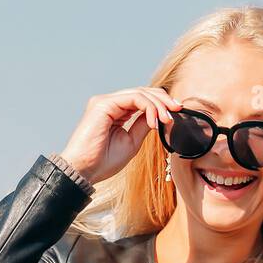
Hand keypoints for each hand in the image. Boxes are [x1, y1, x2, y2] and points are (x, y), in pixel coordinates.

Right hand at [59, 88, 181, 185]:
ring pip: (140, 93)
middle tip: (178, 109)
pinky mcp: (103, 104)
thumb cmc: (103, 161)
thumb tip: (159, 115)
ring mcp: (105, 101)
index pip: (142, 100)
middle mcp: (109, 103)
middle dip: (163, 100)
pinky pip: (133, 98)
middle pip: (142, 92)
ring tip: (168, 119)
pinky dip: (148, 107)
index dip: (161, 103)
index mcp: (115, 111)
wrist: (84, 171)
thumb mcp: (132, 142)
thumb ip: (143, 126)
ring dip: (158, 104)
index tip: (177, 113)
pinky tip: (155, 121)